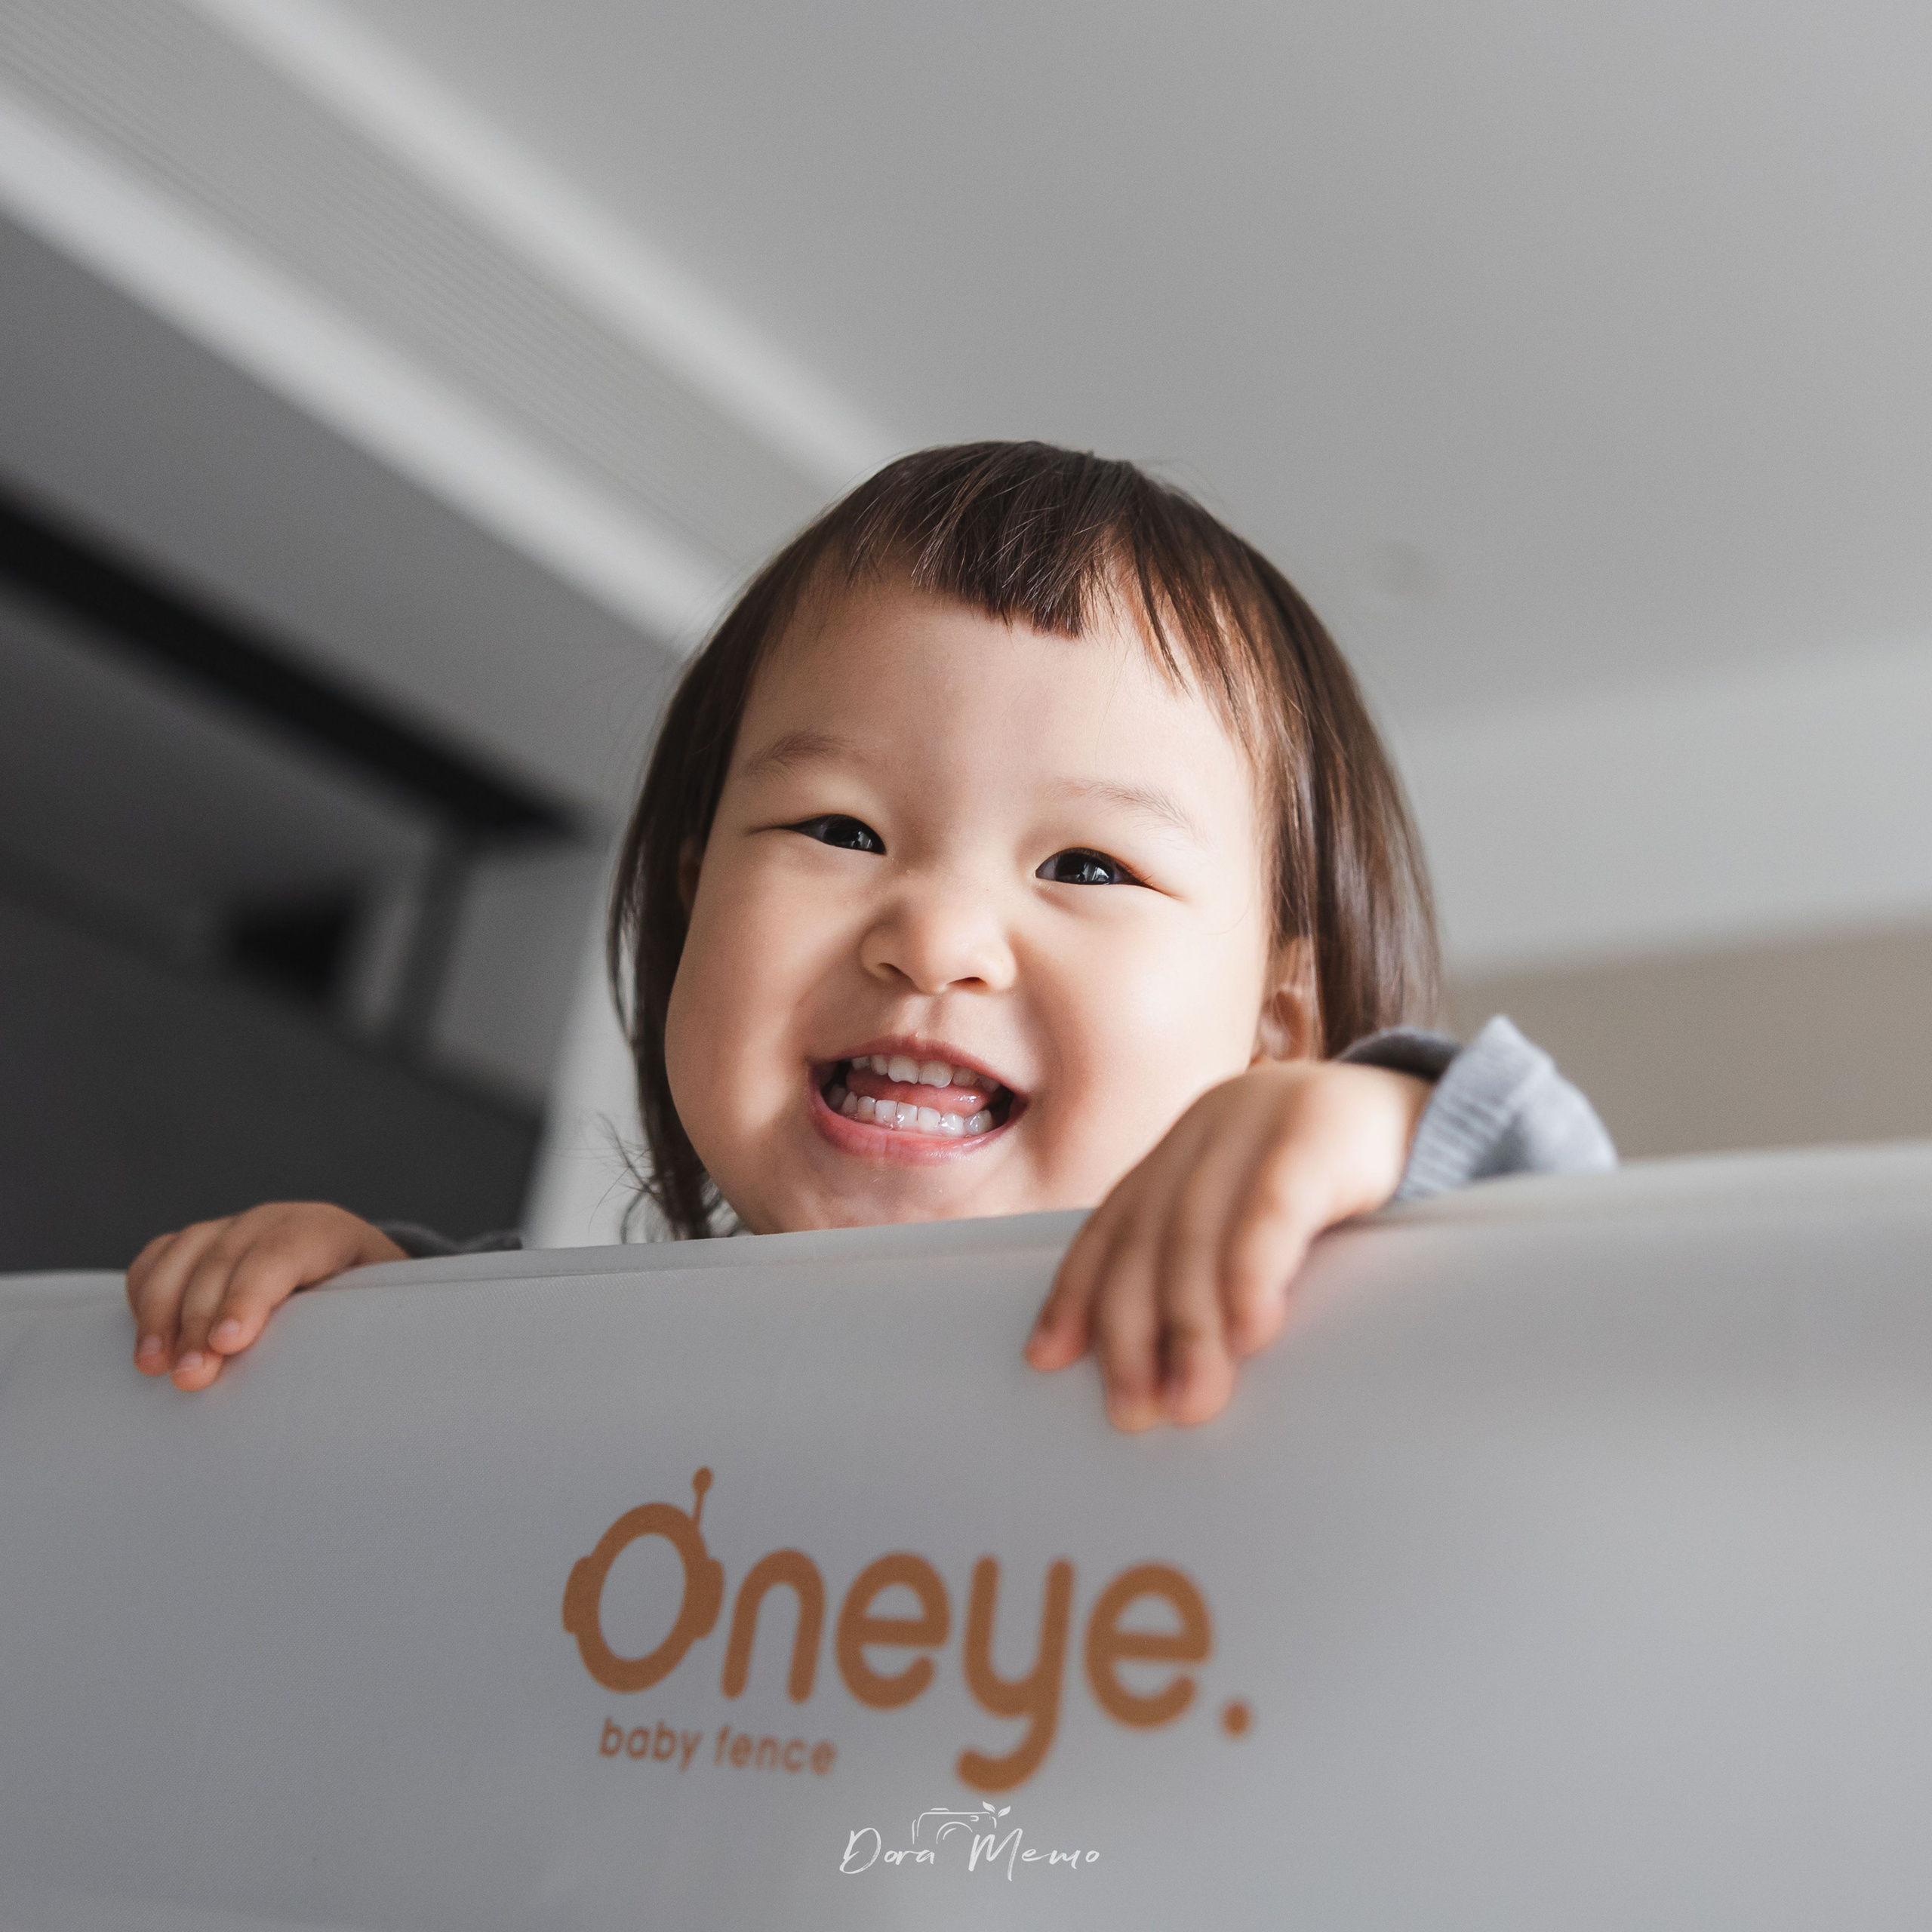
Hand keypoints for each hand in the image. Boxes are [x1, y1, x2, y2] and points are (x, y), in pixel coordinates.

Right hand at [126, 1204, 404, 1390]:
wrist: (349, 1273)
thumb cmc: (362, 1302)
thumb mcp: (374, 1308)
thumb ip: (355, 1326)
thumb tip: (329, 1377)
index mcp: (325, 1230)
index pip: (283, 1252)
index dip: (250, 1295)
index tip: (228, 1344)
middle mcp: (274, 1220)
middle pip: (226, 1258)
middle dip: (201, 1320)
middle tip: (189, 1376)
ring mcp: (231, 1227)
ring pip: (184, 1254)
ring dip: (162, 1312)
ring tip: (154, 1365)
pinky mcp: (198, 1243)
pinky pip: (159, 1257)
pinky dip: (144, 1293)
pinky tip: (145, 1336)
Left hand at [1026, 1059, 1430, 1429]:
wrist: (1455, 1118)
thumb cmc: (1359, 1193)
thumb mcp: (1271, 1216)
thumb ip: (1216, 1257)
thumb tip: (1163, 1368)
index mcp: (1190, 1141)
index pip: (1116, 1221)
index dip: (1078, 1289)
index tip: (1049, 1359)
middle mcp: (1214, 1122)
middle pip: (1148, 1234)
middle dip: (1131, 1328)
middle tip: (1135, 1412)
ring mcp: (1265, 1116)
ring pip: (1200, 1230)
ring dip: (1189, 1325)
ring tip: (1192, 1401)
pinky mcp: (1325, 1130)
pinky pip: (1272, 1209)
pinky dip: (1250, 1274)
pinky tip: (1249, 1332)